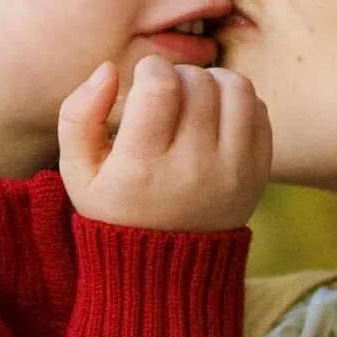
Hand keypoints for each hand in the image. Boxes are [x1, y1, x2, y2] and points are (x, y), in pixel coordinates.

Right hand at [56, 56, 271, 232]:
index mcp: (144, 167)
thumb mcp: (77, 172)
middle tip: (165, 94)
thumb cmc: (116, 208)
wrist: (168, 267)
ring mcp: (234, 172)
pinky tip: (213, 117)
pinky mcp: (258, 172)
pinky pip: (258, 108)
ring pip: (236, 88)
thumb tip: (108, 70)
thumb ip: (79, 115)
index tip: (143, 81)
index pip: (161, 86)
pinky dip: (236, 101)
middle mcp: (194, 169)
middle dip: (178, 75)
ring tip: (192, 98)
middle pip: (198, 82)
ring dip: (212, 80)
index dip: (150, 69)